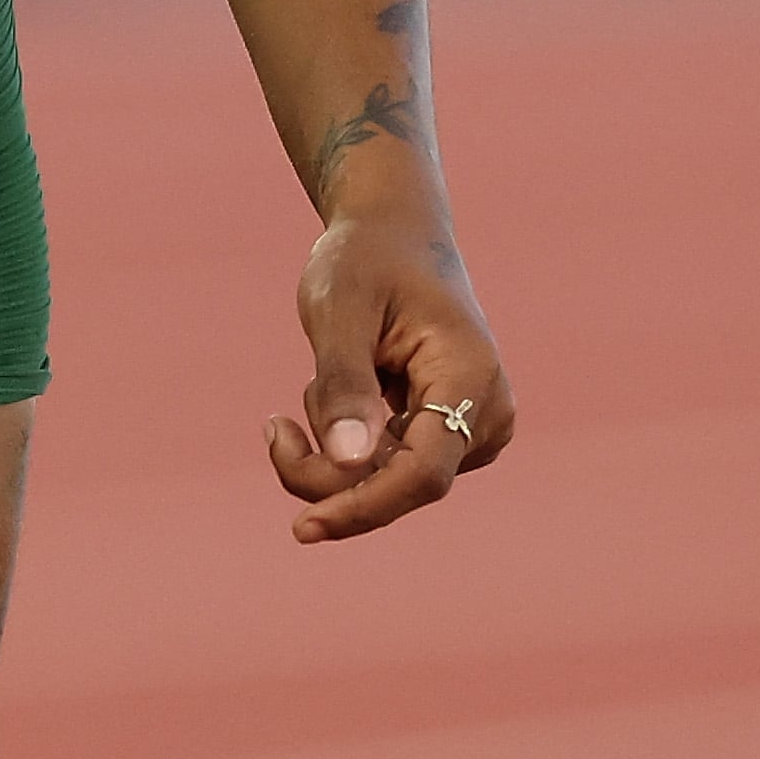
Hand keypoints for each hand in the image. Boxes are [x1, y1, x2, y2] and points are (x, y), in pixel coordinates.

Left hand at [264, 205, 513, 542]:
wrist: (392, 231)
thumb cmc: (364, 259)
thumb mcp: (340, 308)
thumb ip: (344, 383)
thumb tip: (349, 462)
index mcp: (471, 377)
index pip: (423, 474)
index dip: (363, 506)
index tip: (303, 526)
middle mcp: (486, 412)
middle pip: (399, 485)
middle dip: (327, 469)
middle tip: (273, 427)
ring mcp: (473, 428)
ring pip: (387, 483)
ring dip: (334, 447)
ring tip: (326, 372)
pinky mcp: (449, 436)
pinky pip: (388, 469)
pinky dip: (347, 443)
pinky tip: (347, 385)